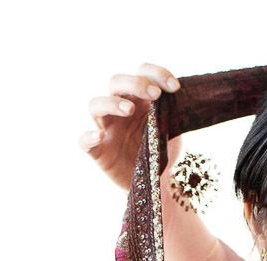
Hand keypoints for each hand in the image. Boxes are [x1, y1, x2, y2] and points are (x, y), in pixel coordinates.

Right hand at [79, 64, 180, 189]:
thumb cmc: (161, 150)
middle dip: (135, 83)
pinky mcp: (98, 152)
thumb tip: (182, 97)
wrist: (156, 181)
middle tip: (155, 95)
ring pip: (95, 105)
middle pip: (115, 82)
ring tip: (129, 110)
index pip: (141, 73)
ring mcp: (107, 129)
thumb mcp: (172, 129)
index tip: (175, 87)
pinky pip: (84, 142)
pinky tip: (100, 137)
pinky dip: (89, 138)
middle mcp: (120, 110)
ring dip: (112, 103)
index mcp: (139, 99)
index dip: (157, 73)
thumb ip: (173, 112)